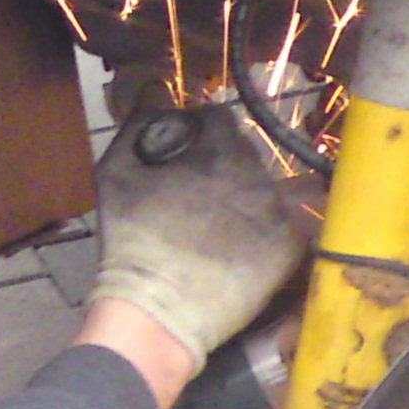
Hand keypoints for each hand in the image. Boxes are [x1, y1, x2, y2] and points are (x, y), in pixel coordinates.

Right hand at [86, 96, 314, 369]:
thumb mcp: (116, 172)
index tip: (188, 154)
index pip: (220, 119)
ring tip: (222, 229)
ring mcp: (280, 213)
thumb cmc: (130, 242)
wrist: (157, 314)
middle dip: (225, 166)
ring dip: (249, 199)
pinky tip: (243, 249)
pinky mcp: (291, 250)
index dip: (200, 134)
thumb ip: (139, 123)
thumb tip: (156, 94)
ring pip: (269, 189)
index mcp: (219, 150)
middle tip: (201, 198)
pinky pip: (288, 227)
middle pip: (247, 154)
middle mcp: (259, 174)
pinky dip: (268, 232)